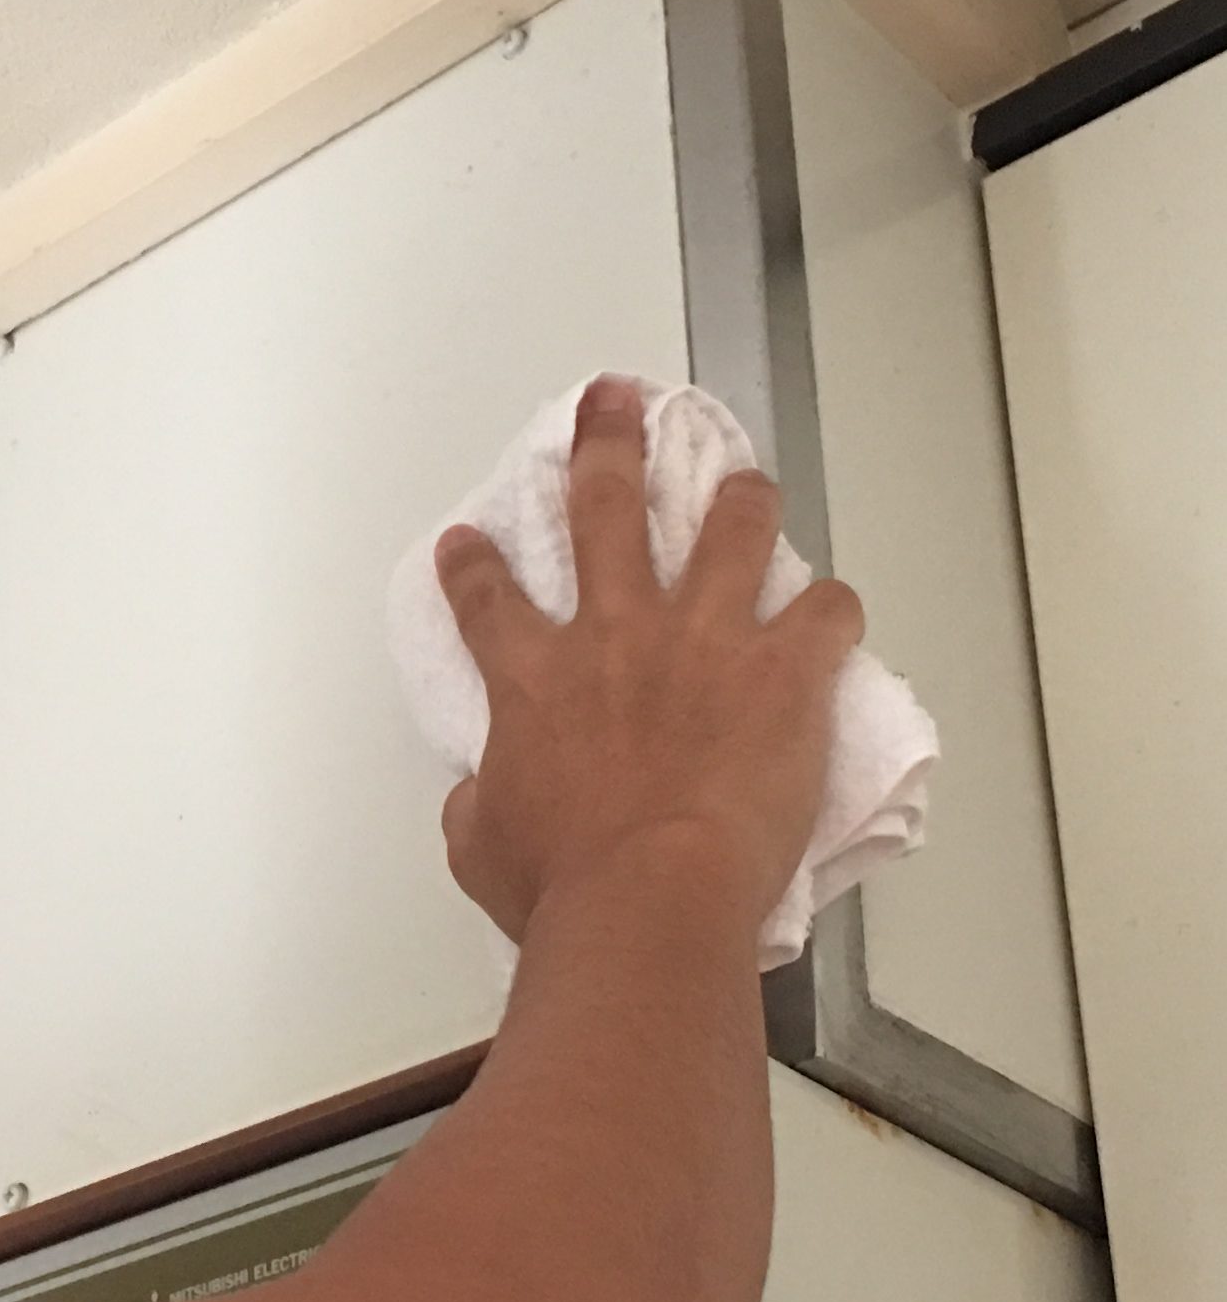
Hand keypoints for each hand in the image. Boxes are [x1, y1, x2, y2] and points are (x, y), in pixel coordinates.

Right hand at [435, 376, 864, 944]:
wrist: (649, 898)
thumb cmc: (562, 885)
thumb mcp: (481, 843)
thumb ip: (480, 801)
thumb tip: (483, 798)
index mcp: (532, 677)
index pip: (487, 596)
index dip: (473, 562)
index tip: (470, 541)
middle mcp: (614, 634)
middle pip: (606, 508)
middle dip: (607, 444)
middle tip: (613, 403)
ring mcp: (704, 641)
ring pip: (729, 531)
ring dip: (738, 496)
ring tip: (743, 477)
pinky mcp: (782, 671)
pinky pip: (825, 611)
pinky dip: (830, 609)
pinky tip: (832, 610)